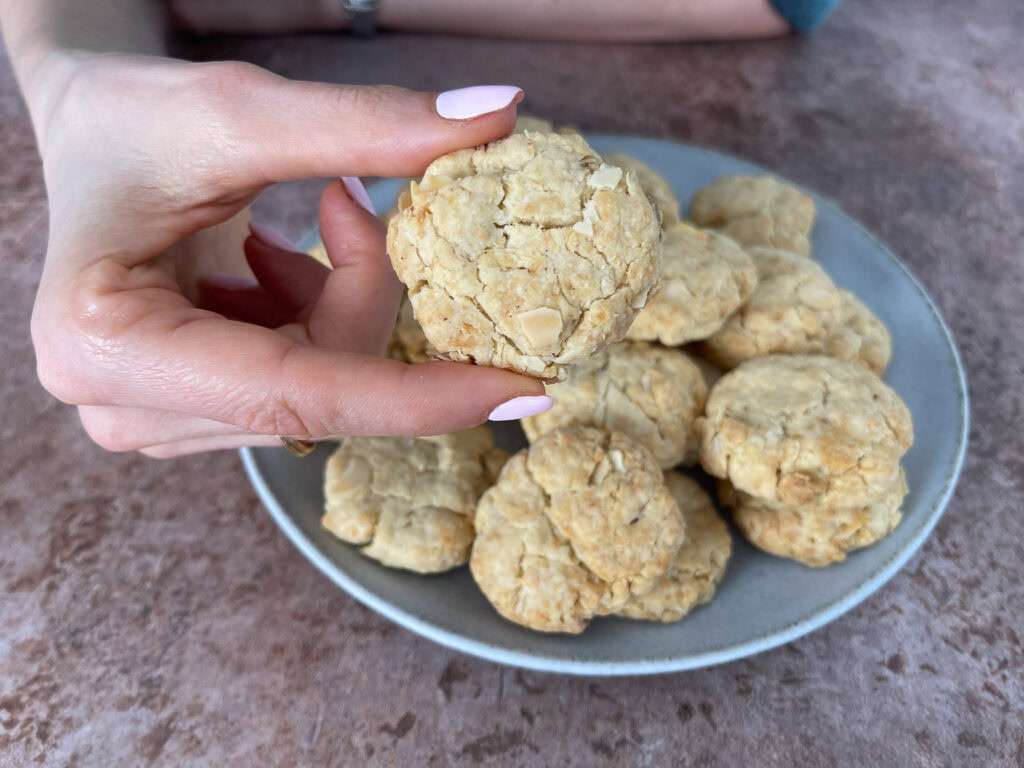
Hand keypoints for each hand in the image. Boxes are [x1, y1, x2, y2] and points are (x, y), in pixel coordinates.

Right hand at [27, 51, 545, 456]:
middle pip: (319, 391)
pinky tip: (276, 263)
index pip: (299, 394)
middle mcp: (123, 406)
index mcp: (108, 345)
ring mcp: (155, 418)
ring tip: (298, 220)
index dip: (422, 395)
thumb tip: (499, 115)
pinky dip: (318, 318)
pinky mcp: (189, 412)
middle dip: (362, 295)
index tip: (526, 388)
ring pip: (322, 390)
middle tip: (349, 202)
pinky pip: (303, 384)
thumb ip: (367, 125)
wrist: (88, 139)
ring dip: (339, 299)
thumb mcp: (239, 113)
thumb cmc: (132, 118)